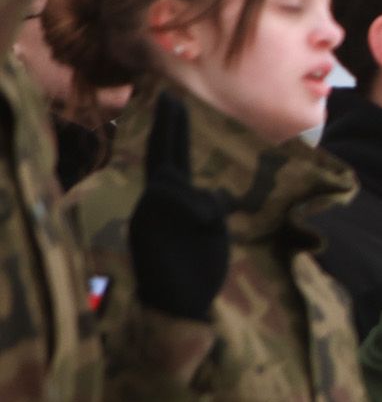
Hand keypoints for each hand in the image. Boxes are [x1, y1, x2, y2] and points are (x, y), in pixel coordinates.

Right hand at [129, 93, 231, 320]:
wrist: (181, 306)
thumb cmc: (197, 273)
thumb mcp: (215, 233)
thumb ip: (210, 206)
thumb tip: (212, 187)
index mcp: (172, 203)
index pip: (172, 159)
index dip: (172, 132)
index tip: (174, 103)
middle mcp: (155, 202)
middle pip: (160, 156)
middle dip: (166, 126)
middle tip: (168, 95)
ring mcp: (149, 211)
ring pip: (178, 185)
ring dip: (200, 206)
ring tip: (206, 231)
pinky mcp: (145, 222)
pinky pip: (178, 200)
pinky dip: (198, 212)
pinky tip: (202, 232)